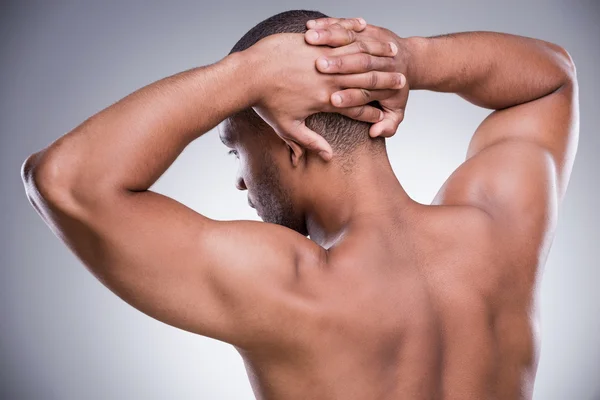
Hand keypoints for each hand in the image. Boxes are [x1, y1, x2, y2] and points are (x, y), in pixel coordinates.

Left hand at [245, 30, 403, 160]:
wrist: (248, 75)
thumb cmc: (265, 103)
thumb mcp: (287, 128)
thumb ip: (309, 142)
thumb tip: (327, 157)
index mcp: (325, 101)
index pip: (358, 109)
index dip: (374, 112)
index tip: (387, 113)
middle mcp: (328, 81)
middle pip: (364, 82)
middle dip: (386, 83)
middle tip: (402, 82)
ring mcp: (322, 59)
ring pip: (356, 57)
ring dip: (378, 55)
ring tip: (394, 54)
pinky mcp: (313, 42)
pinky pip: (339, 37)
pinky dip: (355, 34)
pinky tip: (369, 31)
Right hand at [305, 17, 409, 137]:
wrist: (408, 60)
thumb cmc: (396, 88)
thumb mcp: (396, 111)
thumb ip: (389, 126)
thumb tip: (375, 133)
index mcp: (378, 86)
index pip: (362, 94)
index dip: (349, 97)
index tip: (333, 100)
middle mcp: (372, 63)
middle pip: (355, 64)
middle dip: (337, 65)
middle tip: (319, 66)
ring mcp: (368, 43)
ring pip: (350, 39)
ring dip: (330, 37)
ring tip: (312, 38)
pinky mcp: (364, 30)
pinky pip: (345, 25)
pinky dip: (328, 24)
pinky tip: (311, 26)